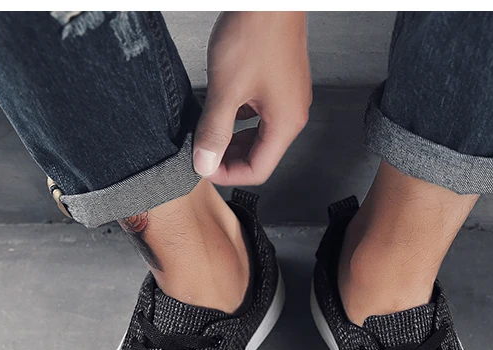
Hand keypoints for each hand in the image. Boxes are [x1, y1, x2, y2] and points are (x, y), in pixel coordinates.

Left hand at [193, 12, 311, 184]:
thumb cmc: (257, 32)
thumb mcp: (226, 89)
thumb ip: (214, 131)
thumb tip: (204, 163)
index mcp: (285, 123)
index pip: (258, 170)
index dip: (227, 174)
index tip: (203, 167)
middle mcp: (291, 114)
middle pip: (260, 155)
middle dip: (228, 158)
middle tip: (201, 152)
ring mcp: (287, 98)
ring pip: (258, 134)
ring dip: (231, 137)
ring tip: (207, 130)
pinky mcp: (279, 83)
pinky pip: (258, 113)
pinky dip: (238, 117)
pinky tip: (219, 108)